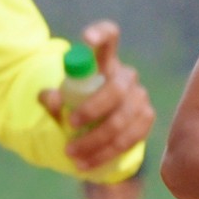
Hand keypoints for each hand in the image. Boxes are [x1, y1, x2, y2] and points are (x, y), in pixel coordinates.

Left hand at [38, 18, 155, 171]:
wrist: (95, 130)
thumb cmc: (75, 107)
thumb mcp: (57, 102)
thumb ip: (52, 99)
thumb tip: (52, 98)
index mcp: (103, 61)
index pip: (109, 36)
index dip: (101, 34)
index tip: (86, 40)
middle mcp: (125, 76)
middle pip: (116, 88)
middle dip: (93, 109)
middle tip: (71, 124)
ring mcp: (139, 98)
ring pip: (121, 119)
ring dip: (95, 140)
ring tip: (71, 153)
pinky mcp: (146, 119)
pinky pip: (128, 139)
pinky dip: (104, 154)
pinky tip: (85, 164)